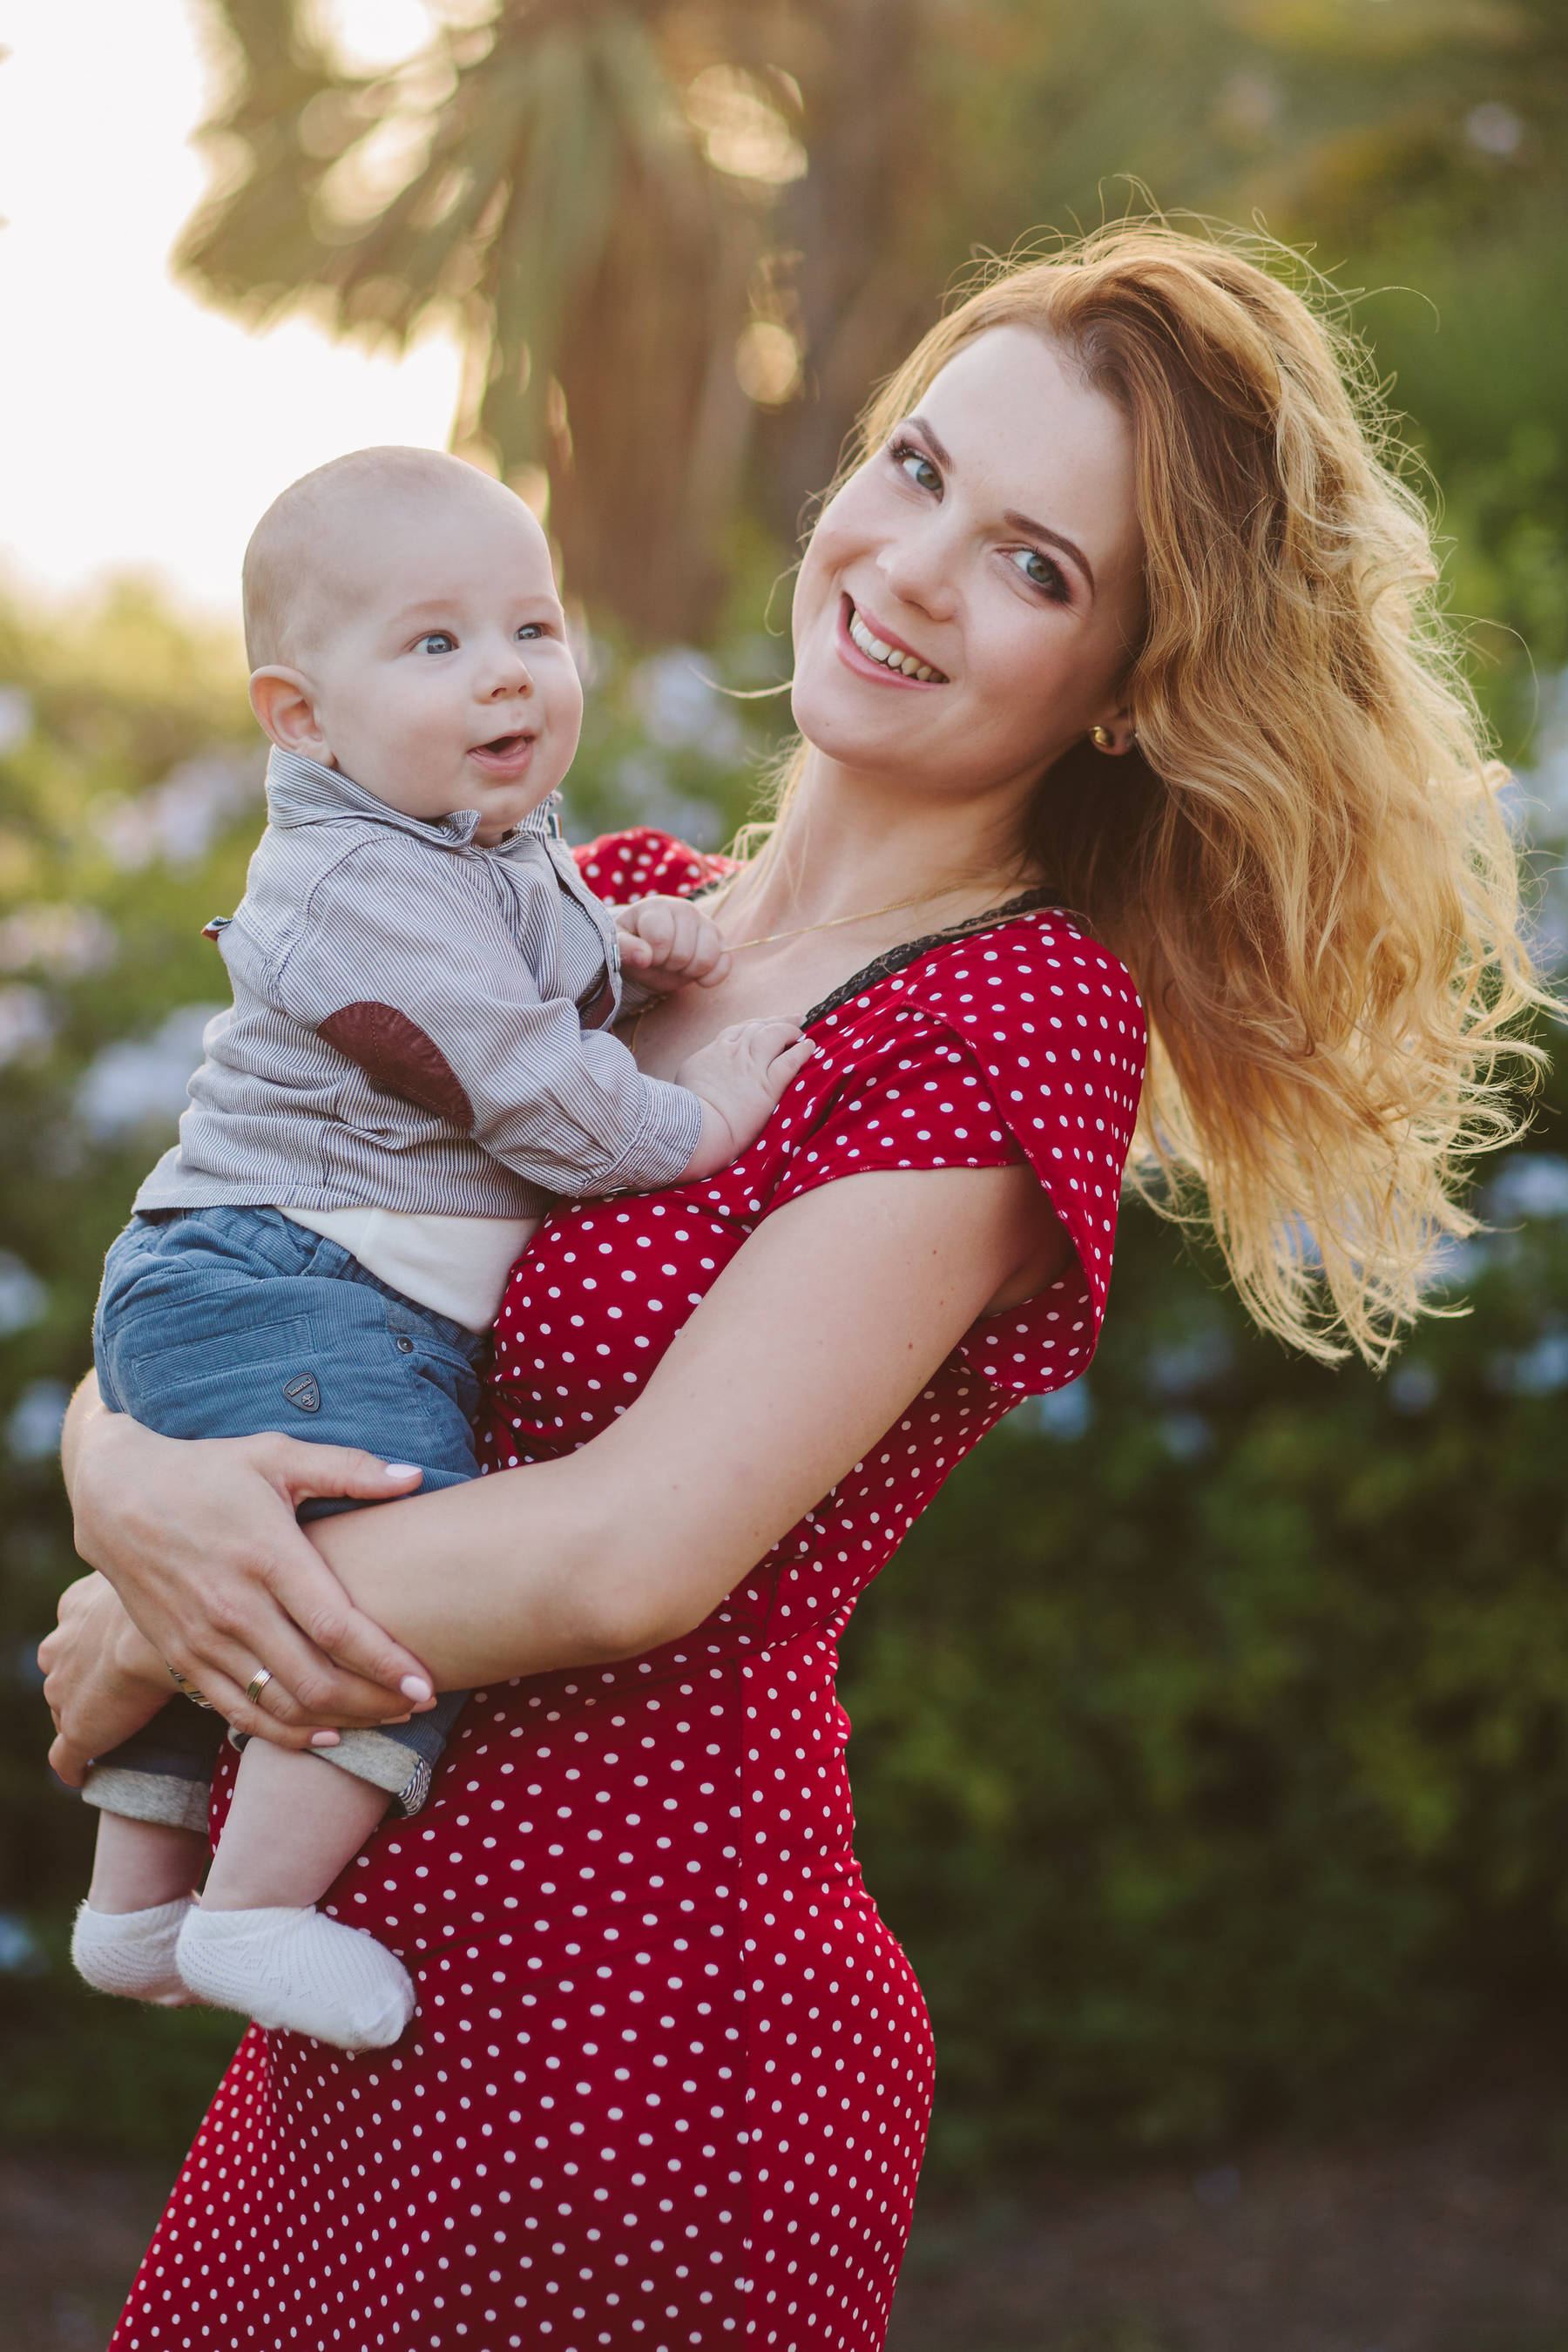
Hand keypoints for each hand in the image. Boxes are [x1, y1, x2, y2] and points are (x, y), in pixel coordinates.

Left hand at [40, 1573, 175, 1786]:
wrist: (156, 1637)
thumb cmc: (172, 1597)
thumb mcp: (165, 1577)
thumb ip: (173, 1582)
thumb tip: (212, 1570)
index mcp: (77, 1607)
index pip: (78, 1629)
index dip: (97, 1644)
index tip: (120, 1651)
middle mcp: (60, 1646)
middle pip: (66, 1669)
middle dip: (85, 1681)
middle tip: (124, 1691)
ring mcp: (63, 1691)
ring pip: (63, 1709)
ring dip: (87, 1719)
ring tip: (119, 1731)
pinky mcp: (77, 1731)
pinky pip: (65, 1757)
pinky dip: (75, 1766)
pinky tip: (88, 1774)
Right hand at [66, 1401, 438, 1747]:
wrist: (117, 1497)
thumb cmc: (208, 1471)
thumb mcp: (276, 1455)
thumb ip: (349, 1469)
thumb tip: (416, 1477)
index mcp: (268, 1556)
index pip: (336, 1627)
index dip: (386, 1663)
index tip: (425, 1685)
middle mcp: (235, 1607)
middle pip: (315, 1680)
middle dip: (375, 1703)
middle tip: (419, 1706)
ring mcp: (205, 1639)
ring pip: (281, 1705)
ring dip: (340, 1721)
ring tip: (386, 1720)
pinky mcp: (181, 1658)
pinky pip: (239, 1713)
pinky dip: (285, 1733)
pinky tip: (325, 1735)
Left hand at [616, 896, 731, 992]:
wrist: (650, 950)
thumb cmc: (633, 946)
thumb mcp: (619, 946)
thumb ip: (626, 949)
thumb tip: (644, 957)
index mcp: (658, 907)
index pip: (661, 938)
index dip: (652, 956)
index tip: (645, 956)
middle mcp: (686, 909)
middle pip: (684, 953)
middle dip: (669, 965)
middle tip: (660, 961)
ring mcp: (707, 924)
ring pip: (707, 958)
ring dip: (688, 972)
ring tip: (676, 965)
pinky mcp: (722, 942)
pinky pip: (725, 964)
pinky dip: (710, 977)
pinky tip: (696, 976)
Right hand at [676, 1018, 814, 1178]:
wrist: (696, 1129)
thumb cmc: (685, 1113)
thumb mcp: (687, 1081)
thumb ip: (702, 1071)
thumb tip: (706, 1075)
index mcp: (714, 1052)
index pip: (738, 1031)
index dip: (755, 1025)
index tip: (764, 1023)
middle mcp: (734, 1053)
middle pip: (758, 1028)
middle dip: (776, 1022)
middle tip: (793, 1019)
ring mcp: (752, 1067)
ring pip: (774, 1036)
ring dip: (789, 1031)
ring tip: (801, 1033)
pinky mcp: (768, 1086)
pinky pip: (789, 1061)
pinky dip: (801, 1052)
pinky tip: (810, 1047)